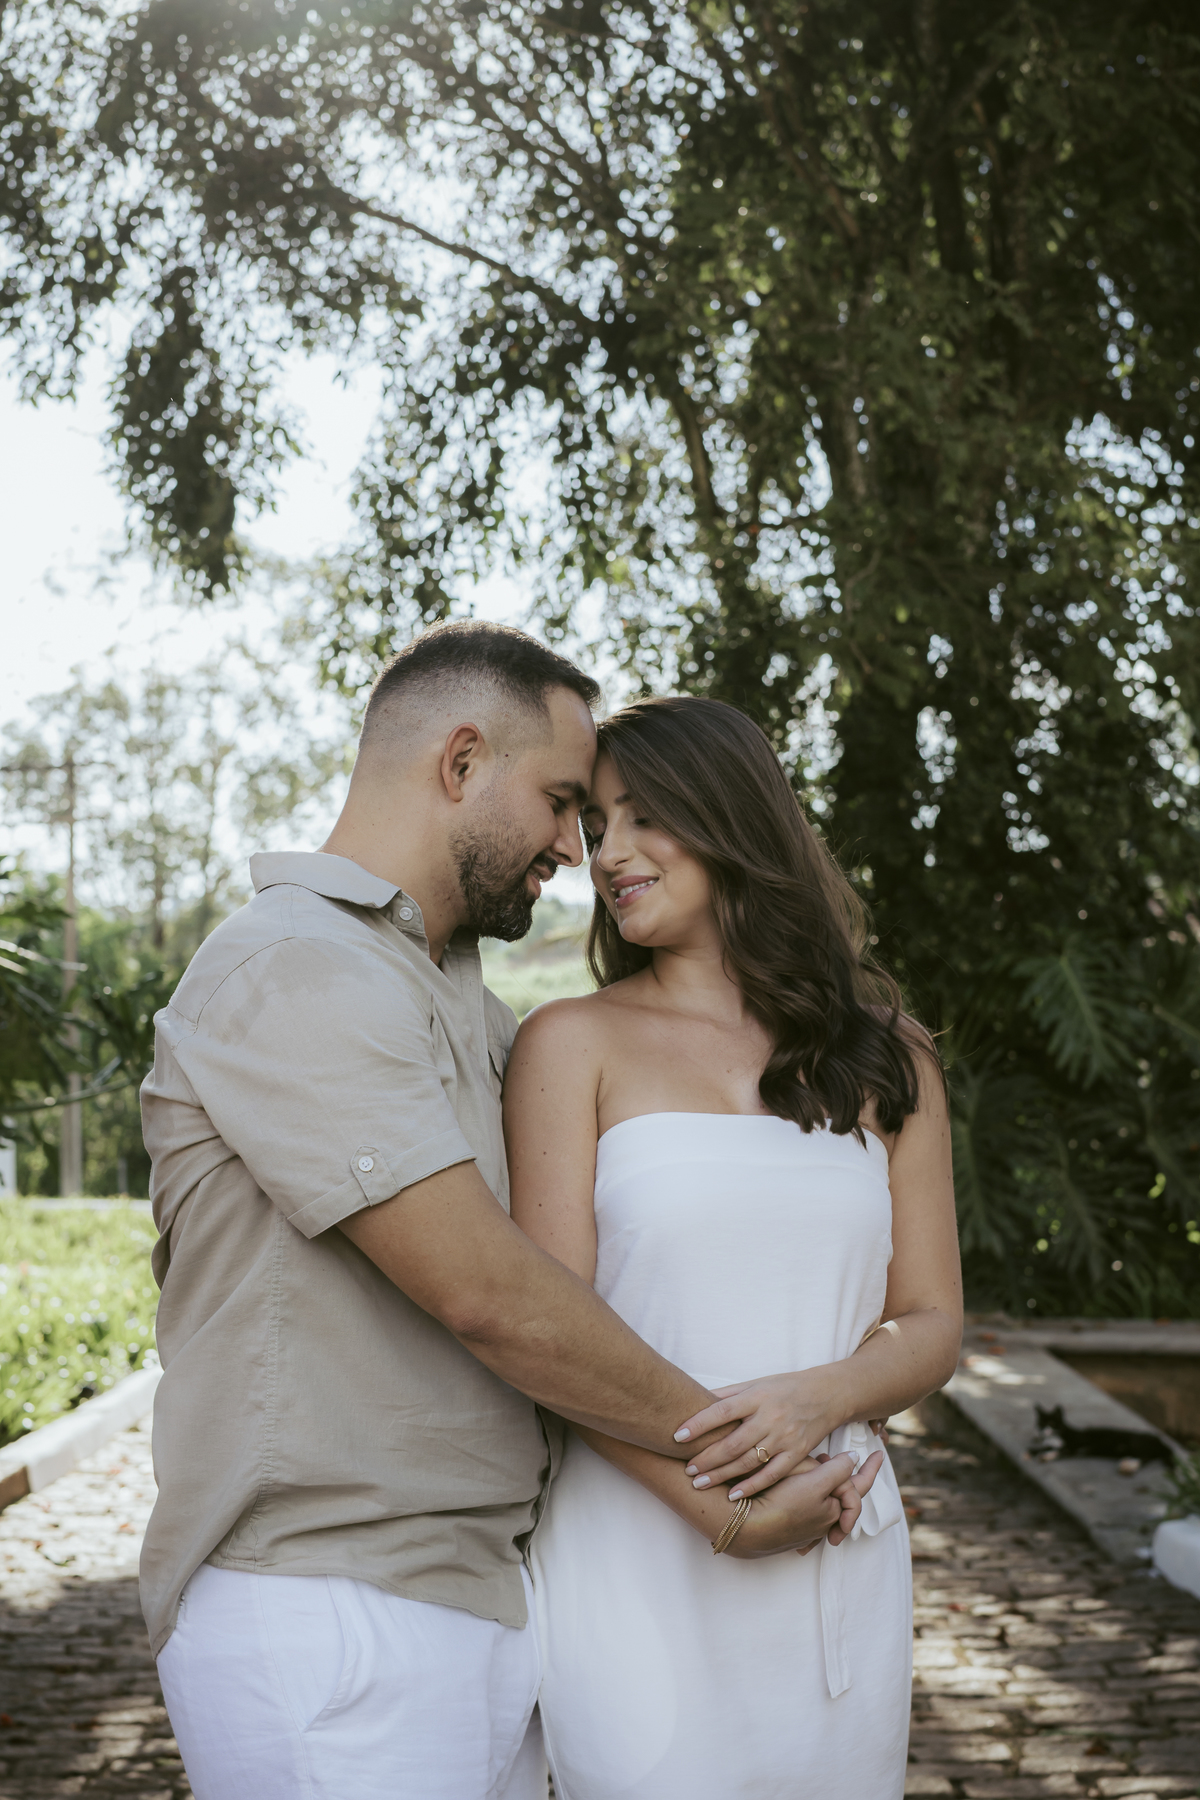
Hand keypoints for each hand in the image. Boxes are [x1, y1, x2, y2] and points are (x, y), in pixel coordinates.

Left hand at [675, 1369, 843, 1497]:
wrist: (827, 1395)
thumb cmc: (784, 1388)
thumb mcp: (755, 1384)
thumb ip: (727, 1395)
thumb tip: (693, 1399)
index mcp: (756, 1396)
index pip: (722, 1410)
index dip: (699, 1423)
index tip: (677, 1436)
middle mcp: (770, 1417)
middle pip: (733, 1442)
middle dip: (707, 1458)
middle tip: (686, 1469)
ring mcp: (784, 1437)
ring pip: (749, 1461)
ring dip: (722, 1475)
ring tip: (699, 1483)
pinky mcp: (797, 1454)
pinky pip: (772, 1474)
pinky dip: (752, 1486)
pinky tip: (733, 1495)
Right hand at [723, 1449, 883, 1559]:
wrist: (745, 1527)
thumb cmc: (779, 1501)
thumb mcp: (812, 1479)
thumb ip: (837, 1469)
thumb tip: (853, 1459)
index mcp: (833, 1508)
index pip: (858, 1486)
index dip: (870, 1468)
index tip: (879, 1454)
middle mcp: (823, 1522)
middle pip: (841, 1494)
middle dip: (840, 1475)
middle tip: (832, 1457)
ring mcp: (806, 1529)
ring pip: (823, 1503)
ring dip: (822, 1486)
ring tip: (813, 1466)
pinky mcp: (789, 1533)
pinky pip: (806, 1517)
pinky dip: (808, 1504)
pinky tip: (798, 1494)